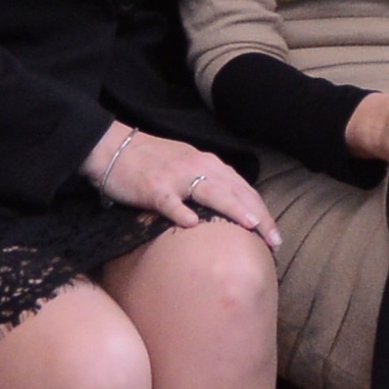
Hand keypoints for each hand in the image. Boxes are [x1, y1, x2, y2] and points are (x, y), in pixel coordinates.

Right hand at [84, 123, 275, 236]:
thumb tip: (232, 208)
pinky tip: (192, 225)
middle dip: (258, 216)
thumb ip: (209, 183)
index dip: (262, 211)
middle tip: (275, 240)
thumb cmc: (150, 161)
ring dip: (232, 208)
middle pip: (235, 192)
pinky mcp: (153, 188)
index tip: (276, 235)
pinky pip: (169, 201)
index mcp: (208, 164)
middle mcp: (197, 167)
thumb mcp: (187, 167)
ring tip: (250, 227)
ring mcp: (176, 177)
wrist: (111, 148)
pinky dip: (181, 211)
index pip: (243, 189)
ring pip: (210, 192)